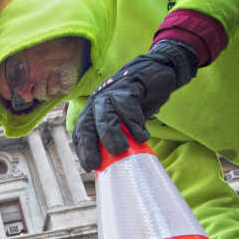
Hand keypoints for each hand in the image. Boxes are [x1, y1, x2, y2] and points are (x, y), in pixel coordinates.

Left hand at [72, 40, 197, 170]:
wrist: (157, 72)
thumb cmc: (139, 104)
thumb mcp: (125, 123)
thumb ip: (119, 138)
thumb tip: (118, 165)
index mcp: (93, 113)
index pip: (81, 132)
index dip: (83, 149)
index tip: (90, 166)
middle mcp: (97, 102)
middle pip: (87, 123)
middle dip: (89, 145)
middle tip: (98, 163)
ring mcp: (112, 92)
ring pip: (105, 114)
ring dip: (111, 133)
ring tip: (121, 149)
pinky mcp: (129, 86)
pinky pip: (127, 104)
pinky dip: (134, 122)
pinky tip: (142, 136)